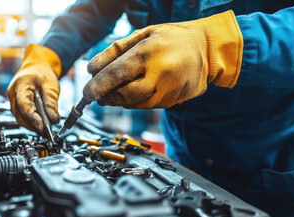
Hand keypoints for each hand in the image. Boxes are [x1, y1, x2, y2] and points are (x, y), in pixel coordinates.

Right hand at [7, 44, 61, 134]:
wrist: (37, 66)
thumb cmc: (42, 73)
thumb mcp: (51, 85)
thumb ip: (52, 102)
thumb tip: (54, 119)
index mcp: (20, 86)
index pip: (24, 106)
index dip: (34, 119)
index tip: (44, 128)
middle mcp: (13, 94)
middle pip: (21, 116)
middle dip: (34, 126)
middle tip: (48, 133)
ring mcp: (13, 101)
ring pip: (21, 119)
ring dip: (33, 125)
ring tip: (46, 131)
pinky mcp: (17, 105)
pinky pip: (23, 117)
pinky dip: (32, 122)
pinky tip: (42, 125)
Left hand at [83, 11, 242, 108]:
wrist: (207, 49)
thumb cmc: (171, 38)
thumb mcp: (143, 34)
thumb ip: (116, 50)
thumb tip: (92, 68)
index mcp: (149, 52)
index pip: (116, 73)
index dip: (98, 85)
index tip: (86, 92)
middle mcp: (159, 73)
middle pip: (124, 94)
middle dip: (105, 97)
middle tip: (94, 95)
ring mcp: (168, 89)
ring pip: (135, 104)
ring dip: (117, 102)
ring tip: (108, 96)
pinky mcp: (174, 100)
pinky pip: (147, 106)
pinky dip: (134, 102)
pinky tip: (130, 94)